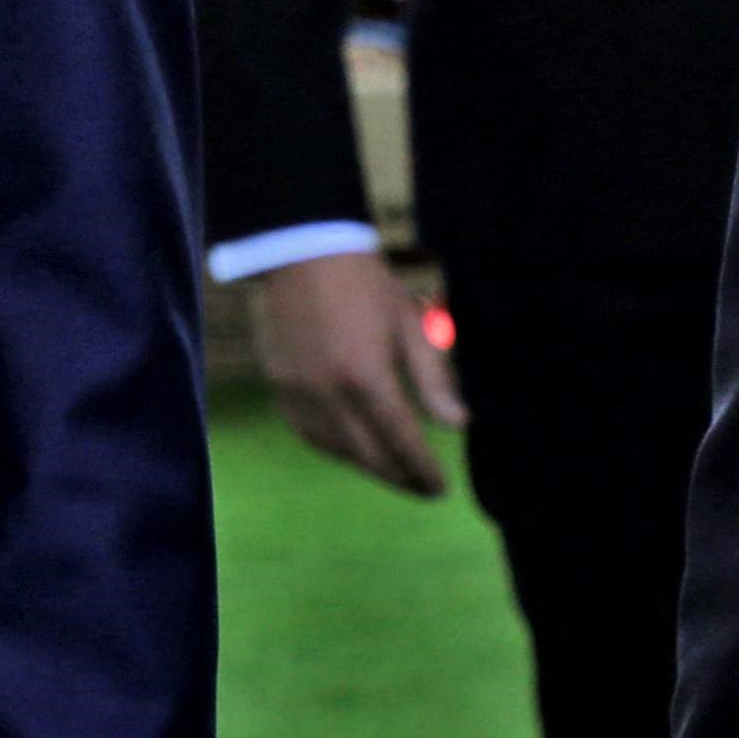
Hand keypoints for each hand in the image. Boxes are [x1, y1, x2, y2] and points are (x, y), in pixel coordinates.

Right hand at [247, 247, 466, 496]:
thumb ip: (433, 379)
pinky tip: (353, 447)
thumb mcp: (409, 322)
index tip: (440, 489)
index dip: (423, 470)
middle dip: (399, 478)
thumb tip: (458, 423)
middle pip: (369, 456)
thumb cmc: (364, 281)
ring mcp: (299, 393)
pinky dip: (335, 449)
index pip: (401, 441)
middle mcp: (330, 395)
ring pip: (337, 451)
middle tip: (421, 488)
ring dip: (368, 466)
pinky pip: (309, 434)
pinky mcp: (279, 386)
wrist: (300, 248)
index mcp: (367, 377)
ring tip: (392, 470)